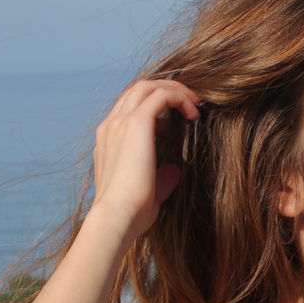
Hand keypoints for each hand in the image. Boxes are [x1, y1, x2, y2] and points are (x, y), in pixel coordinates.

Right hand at [91, 80, 201, 237]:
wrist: (117, 216)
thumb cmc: (132, 212)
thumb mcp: (148, 191)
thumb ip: (161, 177)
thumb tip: (174, 169)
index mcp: (109, 140)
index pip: (129, 108)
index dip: (155, 108)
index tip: (177, 120)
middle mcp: (111, 126)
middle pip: (137, 90)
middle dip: (166, 90)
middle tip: (190, 103)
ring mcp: (120, 122)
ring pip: (148, 86)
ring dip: (174, 90)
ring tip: (195, 103)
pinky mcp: (136, 123)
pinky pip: (161, 95)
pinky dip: (179, 98)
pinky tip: (194, 114)